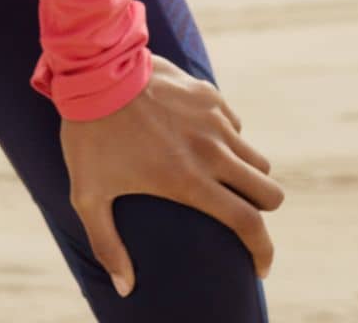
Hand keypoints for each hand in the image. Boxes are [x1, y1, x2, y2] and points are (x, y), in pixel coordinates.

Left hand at [57, 53, 282, 298]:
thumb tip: (124, 287)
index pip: (248, 224)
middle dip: (261, 210)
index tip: (258, 267)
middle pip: (270, 193)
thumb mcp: (87, 194)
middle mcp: (212, 152)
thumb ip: (106, 244)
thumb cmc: (89, 135)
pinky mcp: (209, 95)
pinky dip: (228, 139)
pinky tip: (200, 140)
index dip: (262, 252)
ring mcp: (214, 121)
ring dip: (247, 174)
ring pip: (257, 160)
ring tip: (220, 178)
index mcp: (189, 181)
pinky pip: (236, 126)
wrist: (94, 70)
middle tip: (238, 213)